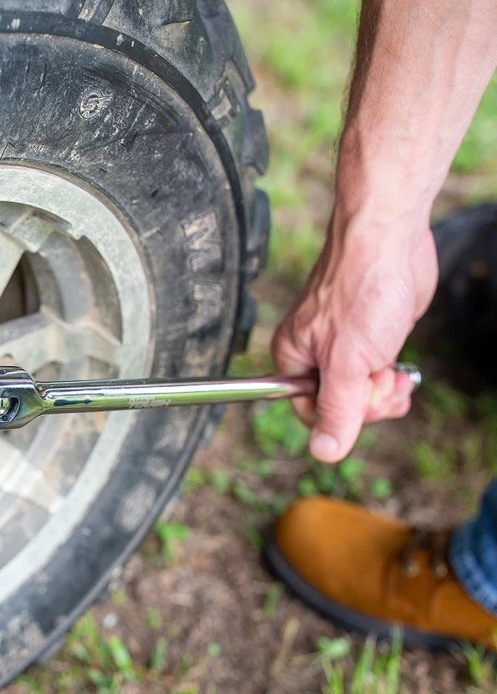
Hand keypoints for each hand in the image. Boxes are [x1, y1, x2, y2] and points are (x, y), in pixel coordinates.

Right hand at [271, 207, 437, 462]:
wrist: (390, 240)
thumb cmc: (362, 290)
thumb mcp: (347, 361)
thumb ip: (337, 409)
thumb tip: (324, 453)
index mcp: (293, 358)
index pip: (310, 412)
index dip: (341, 417)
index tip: (362, 403)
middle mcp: (314, 355)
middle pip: (339, 406)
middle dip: (368, 403)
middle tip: (381, 381)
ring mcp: (343, 347)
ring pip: (361, 393)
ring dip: (383, 393)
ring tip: (393, 371)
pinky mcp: (369, 339)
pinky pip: (376, 376)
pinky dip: (391, 378)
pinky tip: (400, 368)